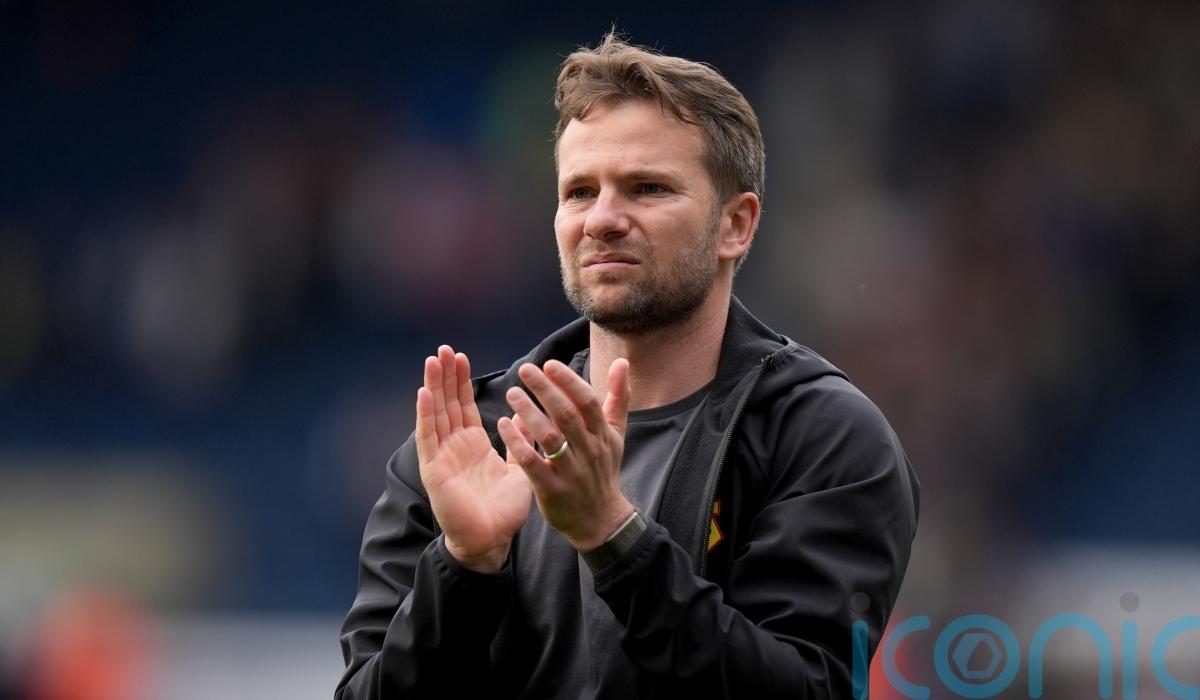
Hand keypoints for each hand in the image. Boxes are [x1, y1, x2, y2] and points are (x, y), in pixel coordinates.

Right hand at [415, 345, 531, 572]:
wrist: (492, 541)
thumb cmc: (504, 510)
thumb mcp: (519, 468)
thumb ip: (520, 442)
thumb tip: (526, 415)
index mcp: (473, 445)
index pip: (464, 406)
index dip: (461, 382)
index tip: (460, 357)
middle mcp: (454, 447)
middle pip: (447, 404)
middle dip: (445, 376)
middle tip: (444, 349)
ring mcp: (442, 457)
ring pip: (436, 414)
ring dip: (433, 387)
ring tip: (432, 360)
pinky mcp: (434, 470)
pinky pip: (428, 438)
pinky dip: (425, 414)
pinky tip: (424, 392)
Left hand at [496, 358, 634, 550]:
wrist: (600, 519)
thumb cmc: (603, 469)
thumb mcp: (616, 434)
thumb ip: (618, 397)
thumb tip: (621, 362)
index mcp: (602, 435)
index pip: (588, 402)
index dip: (569, 382)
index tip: (549, 364)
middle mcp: (589, 451)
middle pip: (567, 416)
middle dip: (546, 390)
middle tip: (526, 370)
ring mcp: (571, 472)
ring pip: (550, 438)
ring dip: (529, 413)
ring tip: (512, 392)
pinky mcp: (552, 491)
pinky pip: (533, 464)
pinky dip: (518, 443)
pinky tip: (503, 425)